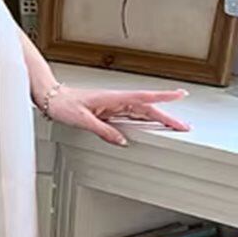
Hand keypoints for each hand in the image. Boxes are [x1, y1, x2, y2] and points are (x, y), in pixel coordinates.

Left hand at [41, 85, 190, 146]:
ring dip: (158, 119)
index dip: (164, 97)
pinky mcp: (109, 111)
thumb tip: (122, 141)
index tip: (181, 95)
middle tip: (184, 126)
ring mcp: (114, 106)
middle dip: (167, 116)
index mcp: (113, 98)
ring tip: (174, 128)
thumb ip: (103, 131)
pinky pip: (131, 117)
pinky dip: (144, 121)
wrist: (53, 99)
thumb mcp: (83, 120)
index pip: (144, 98)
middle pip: (148, 108)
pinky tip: (151, 127)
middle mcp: (116, 101)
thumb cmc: (64, 104)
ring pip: (141, 113)